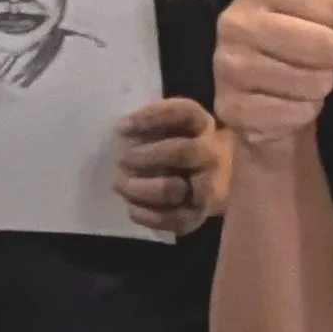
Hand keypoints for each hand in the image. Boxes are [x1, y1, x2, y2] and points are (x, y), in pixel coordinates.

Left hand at [114, 96, 230, 236]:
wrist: (213, 179)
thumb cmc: (179, 143)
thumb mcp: (171, 123)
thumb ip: (150, 120)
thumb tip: (123, 129)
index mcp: (202, 125)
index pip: (183, 113)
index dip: (151, 117)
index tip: (121, 127)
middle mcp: (210, 155)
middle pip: (182, 152)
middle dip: (146, 156)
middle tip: (120, 159)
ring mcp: (208, 188)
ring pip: (172, 189)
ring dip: (138, 188)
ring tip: (119, 183)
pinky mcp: (197, 216)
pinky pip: (169, 218)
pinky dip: (144, 213)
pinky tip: (130, 205)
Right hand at [214, 0, 332, 156]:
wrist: (271, 105)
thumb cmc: (300, 32)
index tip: (329, 19)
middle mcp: (234, 21)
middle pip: (327, 46)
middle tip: (316, 55)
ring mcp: (228, 67)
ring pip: (314, 82)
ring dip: (318, 86)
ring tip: (300, 78)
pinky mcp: (232, 109)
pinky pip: (296, 112)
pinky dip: (302, 113)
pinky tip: (286, 104)